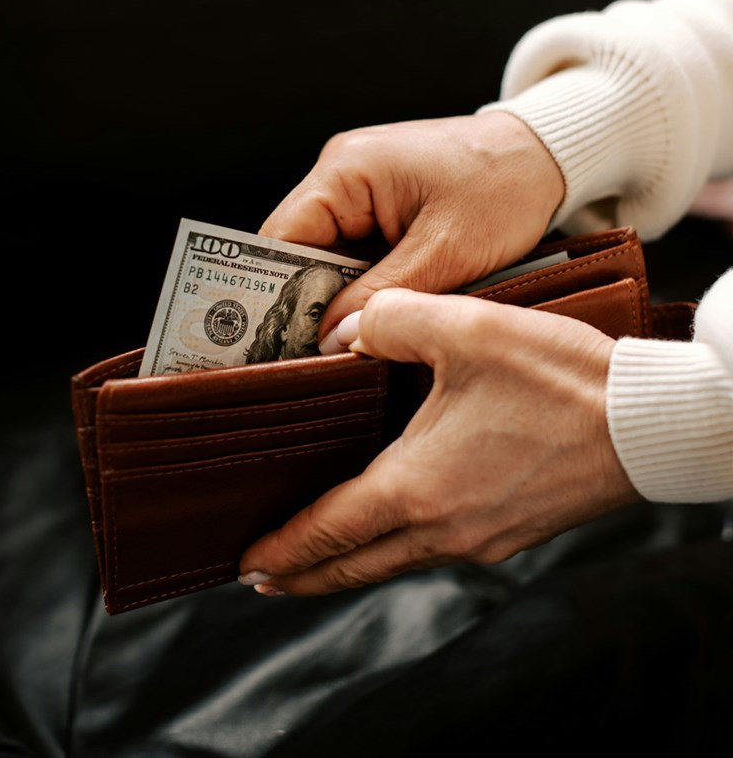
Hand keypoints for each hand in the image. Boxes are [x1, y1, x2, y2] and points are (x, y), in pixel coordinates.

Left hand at [239, 289, 637, 595]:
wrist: (648, 423)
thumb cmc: (560, 379)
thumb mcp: (465, 328)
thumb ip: (392, 320)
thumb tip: (351, 331)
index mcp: (417, 488)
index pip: (328, 533)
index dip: (283, 550)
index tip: (248, 563)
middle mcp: (445, 527)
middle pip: (356, 566)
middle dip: (306, 574)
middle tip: (266, 576)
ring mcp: (484, 536)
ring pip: (397, 561)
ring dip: (353, 562)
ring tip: (324, 552)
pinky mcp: (515, 529)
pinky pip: (438, 548)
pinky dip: (400, 546)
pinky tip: (401, 518)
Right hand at [261, 111, 564, 343]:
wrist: (546, 155)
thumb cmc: (503, 187)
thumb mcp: (444, 252)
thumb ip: (383, 297)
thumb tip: (329, 342)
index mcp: (345, 170)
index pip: (279, 240)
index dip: (270, 295)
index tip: (272, 346)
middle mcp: (341, 172)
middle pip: (298, 252)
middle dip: (308, 303)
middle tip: (315, 358)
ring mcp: (359, 187)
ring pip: (328, 257)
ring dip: (340, 297)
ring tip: (352, 341)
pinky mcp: (381, 203)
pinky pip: (356, 252)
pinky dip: (364, 285)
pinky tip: (378, 315)